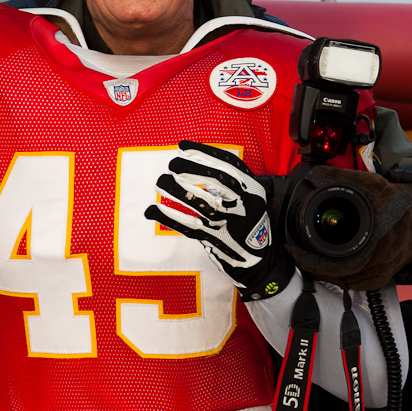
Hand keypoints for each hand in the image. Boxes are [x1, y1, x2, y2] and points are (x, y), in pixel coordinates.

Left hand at [144, 140, 294, 300]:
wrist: (259, 263)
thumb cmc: (248, 227)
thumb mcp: (250, 201)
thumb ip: (231, 184)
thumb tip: (197, 163)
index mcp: (252, 191)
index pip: (229, 165)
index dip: (204, 153)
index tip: (183, 146)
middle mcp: (244, 205)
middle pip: (217, 181)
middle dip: (192, 168)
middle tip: (172, 163)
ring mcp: (230, 223)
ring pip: (202, 203)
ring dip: (178, 190)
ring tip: (161, 181)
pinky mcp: (216, 240)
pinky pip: (188, 226)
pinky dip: (169, 217)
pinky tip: (152, 210)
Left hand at [286, 165, 411, 289]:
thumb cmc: (397, 203)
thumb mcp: (374, 184)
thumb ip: (344, 178)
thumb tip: (316, 174)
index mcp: (378, 236)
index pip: (341, 261)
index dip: (314, 260)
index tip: (294, 250)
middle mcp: (381, 259)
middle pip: (339, 275)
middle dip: (312, 268)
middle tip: (295, 256)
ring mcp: (381, 272)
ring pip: (345, 282)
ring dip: (322, 273)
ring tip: (304, 259)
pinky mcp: (379, 279)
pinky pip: (353, 284)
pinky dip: (336, 277)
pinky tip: (324, 267)